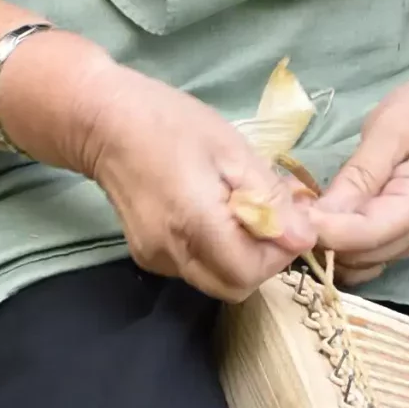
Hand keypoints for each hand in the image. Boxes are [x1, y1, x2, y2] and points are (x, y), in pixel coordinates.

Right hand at [72, 62, 318, 301]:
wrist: (104, 121)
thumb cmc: (170, 123)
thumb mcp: (232, 149)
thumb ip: (268, 198)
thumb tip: (304, 238)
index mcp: (194, 224)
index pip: (251, 272)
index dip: (278, 252)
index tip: (286, 218)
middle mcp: (171, 253)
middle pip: (235, 286)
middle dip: (262, 259)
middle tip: (268, 216)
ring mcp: (155, 259)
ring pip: (216, 280)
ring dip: (240, 255)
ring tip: (241, 208)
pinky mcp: (147, 255)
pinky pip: (196, 267)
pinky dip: (216, 250)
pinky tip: (213, 213)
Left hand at [312, 67, 408, 285]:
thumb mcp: (391, 128)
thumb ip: (361, 173)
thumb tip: (325, 213)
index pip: (370, 233)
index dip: (329, 232)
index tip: (295, 217)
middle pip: (365, 255)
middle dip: (325, 240)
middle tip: (290, 210)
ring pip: (364, 263)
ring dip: (330, 247)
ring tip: (303, 213)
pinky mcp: (404, 234)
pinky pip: (368, 254)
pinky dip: (341, 246)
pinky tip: (323, 220)